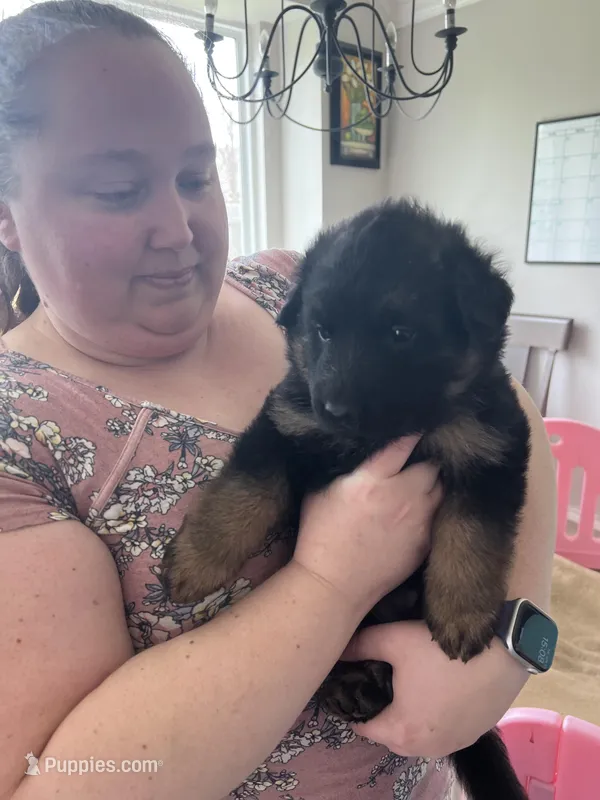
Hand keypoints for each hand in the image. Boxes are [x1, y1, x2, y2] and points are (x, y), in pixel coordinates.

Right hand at [292, 435, 441, 615]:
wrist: (334, 586)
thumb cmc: (319, 535)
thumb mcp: (320, 492)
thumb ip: (344, 467)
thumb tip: (357, 446)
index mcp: (370, 481)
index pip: (402, 443)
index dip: (411, 430)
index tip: (414, 423)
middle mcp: (400, 497)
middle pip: (431, 465)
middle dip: (425, 458)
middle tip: (417, 457)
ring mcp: (417, 521)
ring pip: (441, 489)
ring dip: (433, 482)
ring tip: (422, 481)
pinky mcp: (425, 543)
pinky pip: (438, 515)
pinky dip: (432, 508)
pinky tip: (419, 509)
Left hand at [340, 620, 529, 757]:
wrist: (501, 649)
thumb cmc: (441, 647)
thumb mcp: (393, 639)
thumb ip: (359, 646)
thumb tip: (336, 649)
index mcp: (402, 730)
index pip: (364, 728)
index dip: (354, 707)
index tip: (353, 687)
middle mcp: (428, 747)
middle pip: (391, 735)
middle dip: (382, 715)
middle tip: (379, 684)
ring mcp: (455, 743)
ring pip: (419, 736)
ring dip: (410, 718)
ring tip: (407, 686)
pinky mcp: (476, 734)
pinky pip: (444, 731)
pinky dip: (435, 717)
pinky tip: (436, 689)